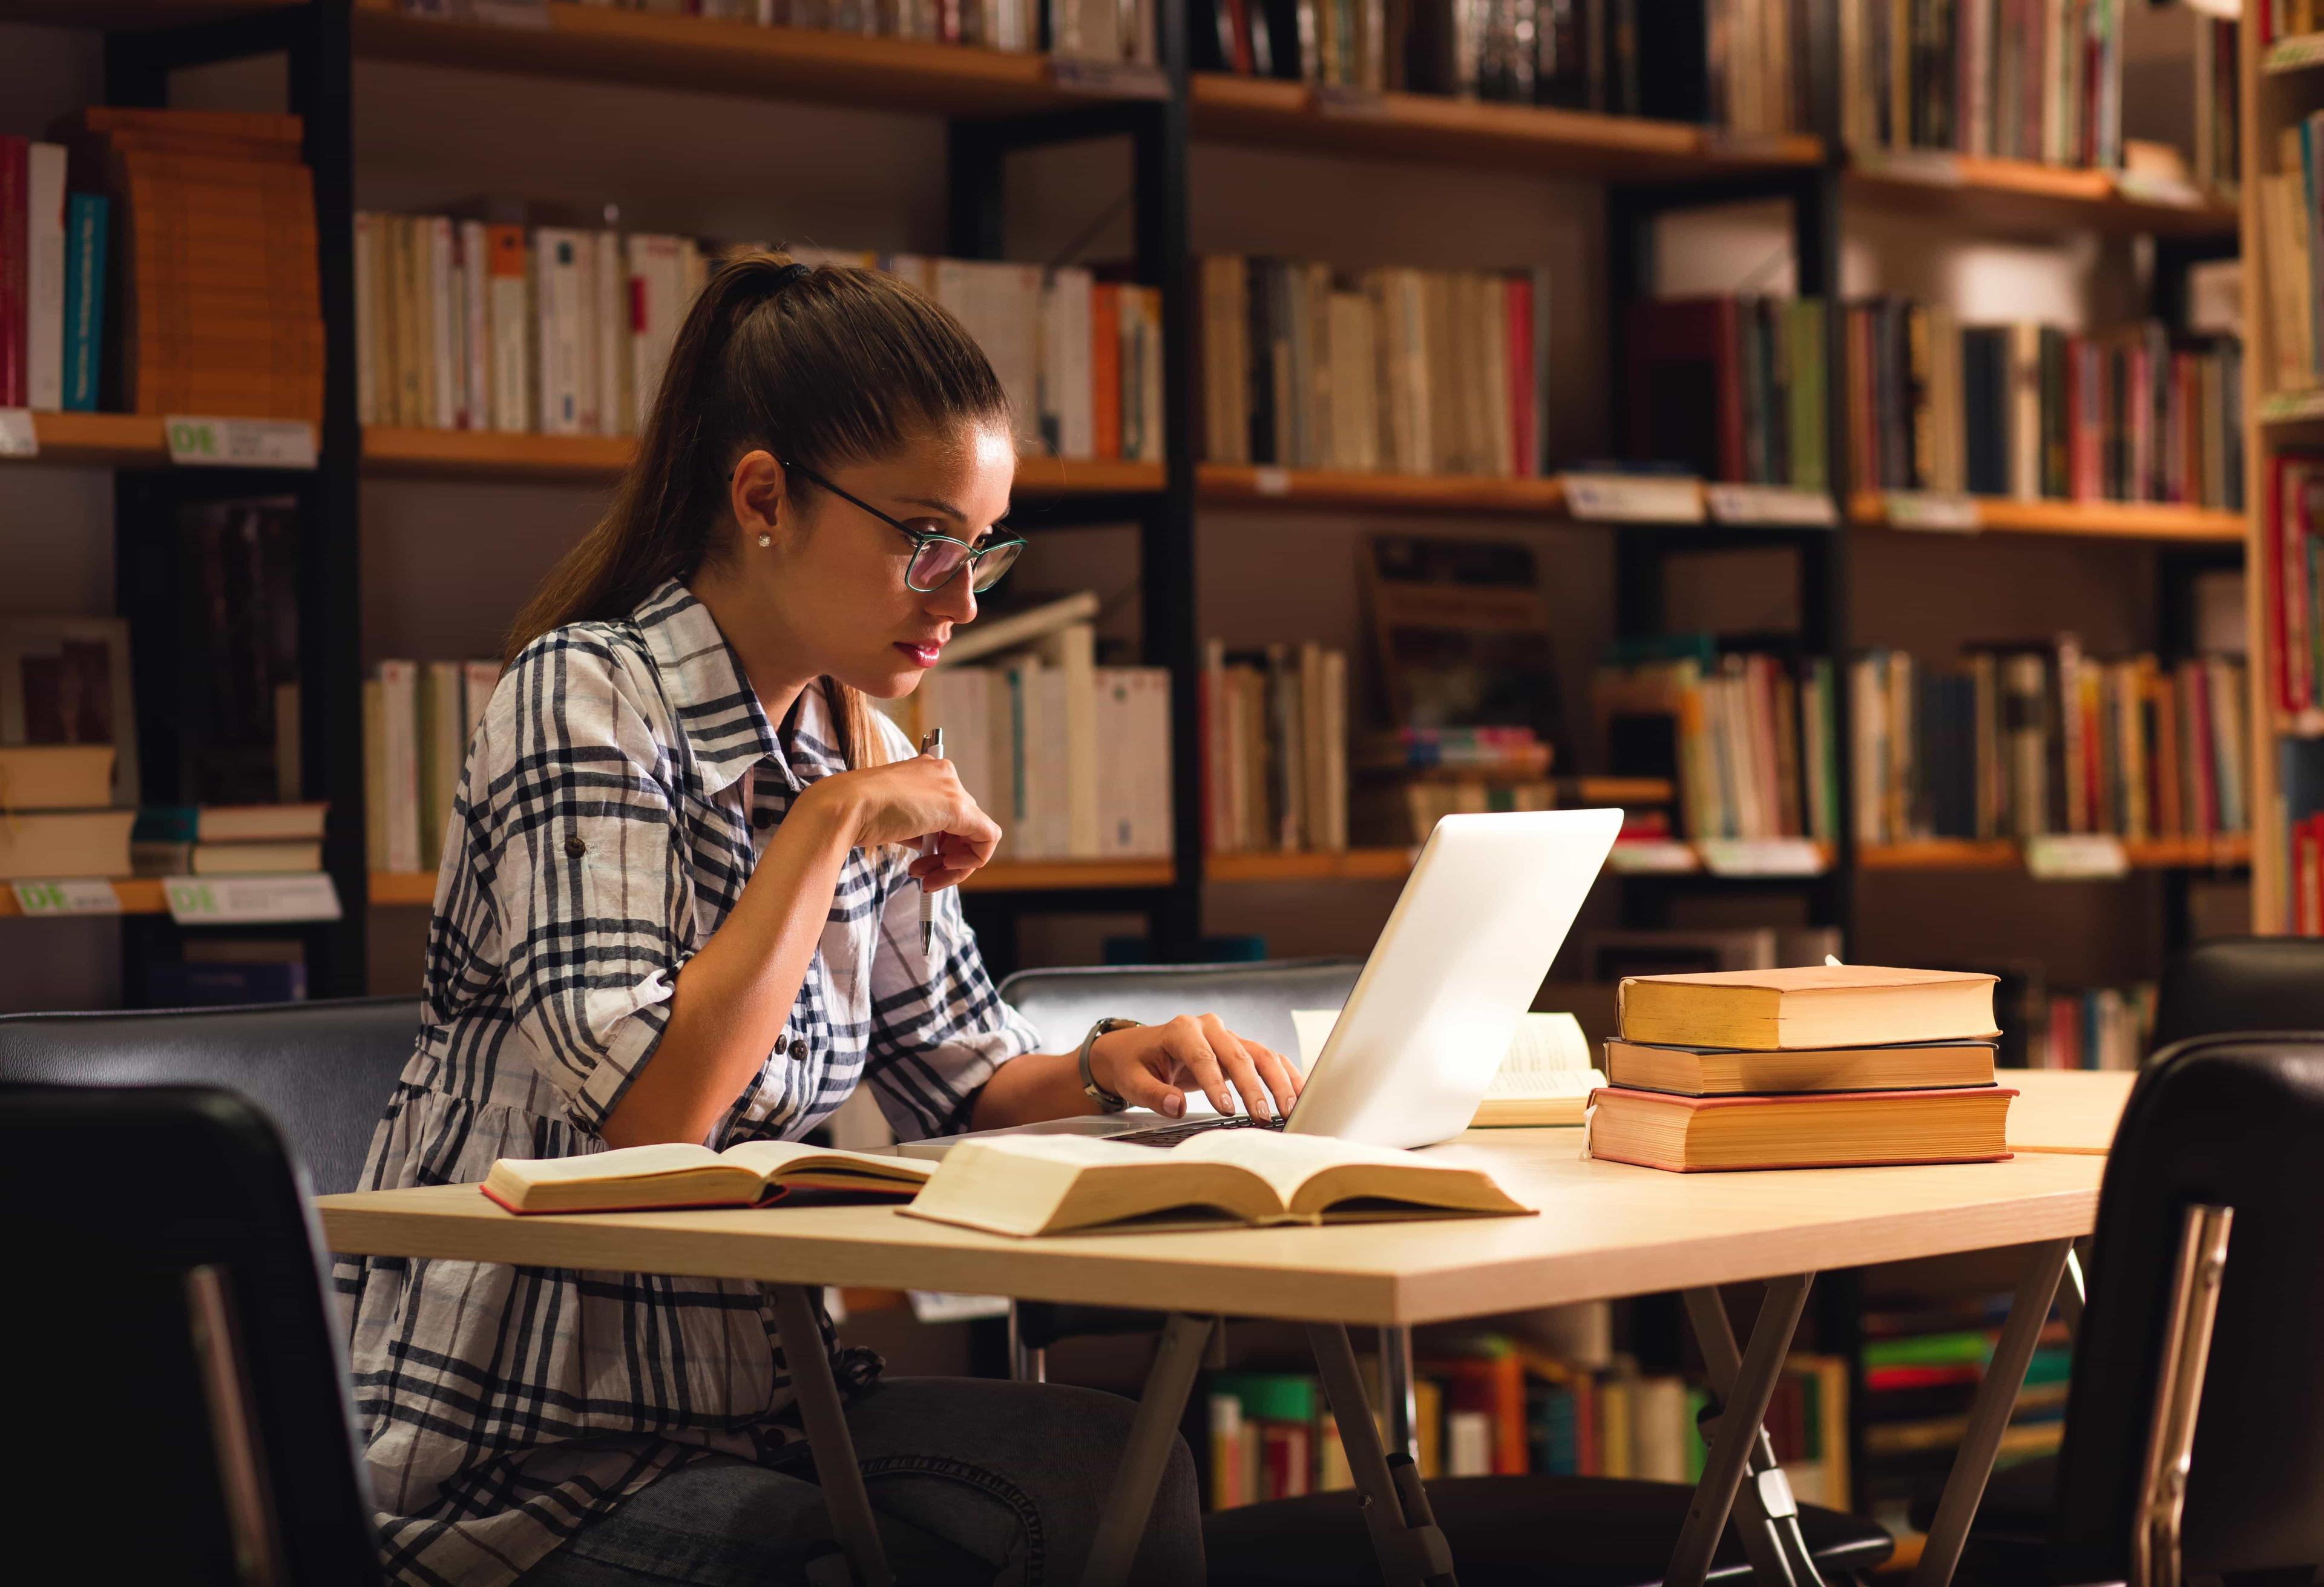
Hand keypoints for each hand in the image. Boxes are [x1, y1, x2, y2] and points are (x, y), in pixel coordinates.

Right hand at [805, 756, 1000, 889]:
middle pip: (963, 825)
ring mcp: (952, 788)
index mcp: (926, 770)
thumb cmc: (858, 814)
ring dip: (953, 865)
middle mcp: (944, 773)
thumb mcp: (893, 818)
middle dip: (945, 856)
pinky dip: (971, 862)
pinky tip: (946, 870)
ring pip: (975, 835)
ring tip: (926, 878)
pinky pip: (986, 839)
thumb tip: (933, 846)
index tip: (921, 860)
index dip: (939, 842)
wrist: (845, 808)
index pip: (947, 811)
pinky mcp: (959, 807)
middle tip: (923, 875)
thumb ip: (917, 826)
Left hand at [1088, 1013, 1304, 1121]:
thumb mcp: (1133, 1082)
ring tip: (1288, 1110)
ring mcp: (1226, 1036)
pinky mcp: (1238, 1049)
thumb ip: (1154, 1094)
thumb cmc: (1134, 1065)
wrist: (1136, 1051)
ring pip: (1260, 1054)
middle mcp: (1208, 1027)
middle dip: (1253, 1088)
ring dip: (1277, 1082)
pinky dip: (1284, 1075)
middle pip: (1238, 1055)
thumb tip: (1177, 1107)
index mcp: (1180, 1030)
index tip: (1226, 1109)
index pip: (1203, 1056)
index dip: (1216, 1084)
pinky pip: (1267, 1059)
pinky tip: (1298, 1094)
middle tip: (1263, 1117)